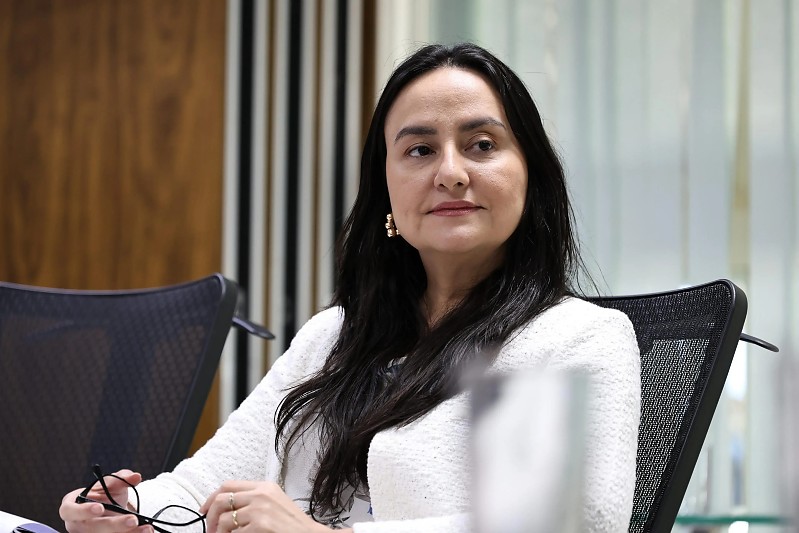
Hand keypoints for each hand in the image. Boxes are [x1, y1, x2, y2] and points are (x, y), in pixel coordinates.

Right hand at [59, 469, 151, 532]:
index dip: (83, 511)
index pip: (69, 511)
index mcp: (72, 507)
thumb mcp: (110, 484)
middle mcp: (77, 524)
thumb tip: (135, 476)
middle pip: (92, 528)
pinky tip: (144, 532)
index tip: (100, 508)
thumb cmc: (103, 495)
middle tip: (133, 520)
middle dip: (114, 525)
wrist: (107, 508)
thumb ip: (121, 478)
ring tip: (147, 528)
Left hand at [200, 481, 342, 532]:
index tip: (205, 510)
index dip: (211, 498)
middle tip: (210, 529)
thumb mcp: (275, 502)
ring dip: (219, 532)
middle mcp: (260, 494)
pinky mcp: (259, 525)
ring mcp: (259, 510)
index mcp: (264, 486)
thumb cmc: (293, 524)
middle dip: (210, 516)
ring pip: (224, 520)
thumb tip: (227, 508)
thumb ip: (254, 499)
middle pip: (221, 500)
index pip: (228, 485)